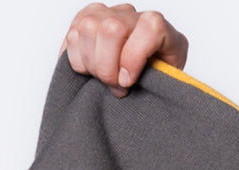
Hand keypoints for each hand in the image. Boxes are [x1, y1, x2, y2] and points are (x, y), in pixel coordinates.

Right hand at [63, 5, 187, 96]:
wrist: (142, 71)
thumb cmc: (155, 78)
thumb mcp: (167, 82)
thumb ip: (158, 80)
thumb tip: (128, 84)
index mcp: (158, 27)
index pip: (150, 28)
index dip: (134, 58)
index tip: (127, 82)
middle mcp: (130, 14)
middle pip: (110, 30)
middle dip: (107, 68)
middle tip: (115, 87)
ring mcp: (105, 13)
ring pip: (86, 29)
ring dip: (91, 65)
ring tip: (103, 81)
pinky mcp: (83, 18)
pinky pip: (71, 36)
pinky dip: (78, 60)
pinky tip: (91, 70)